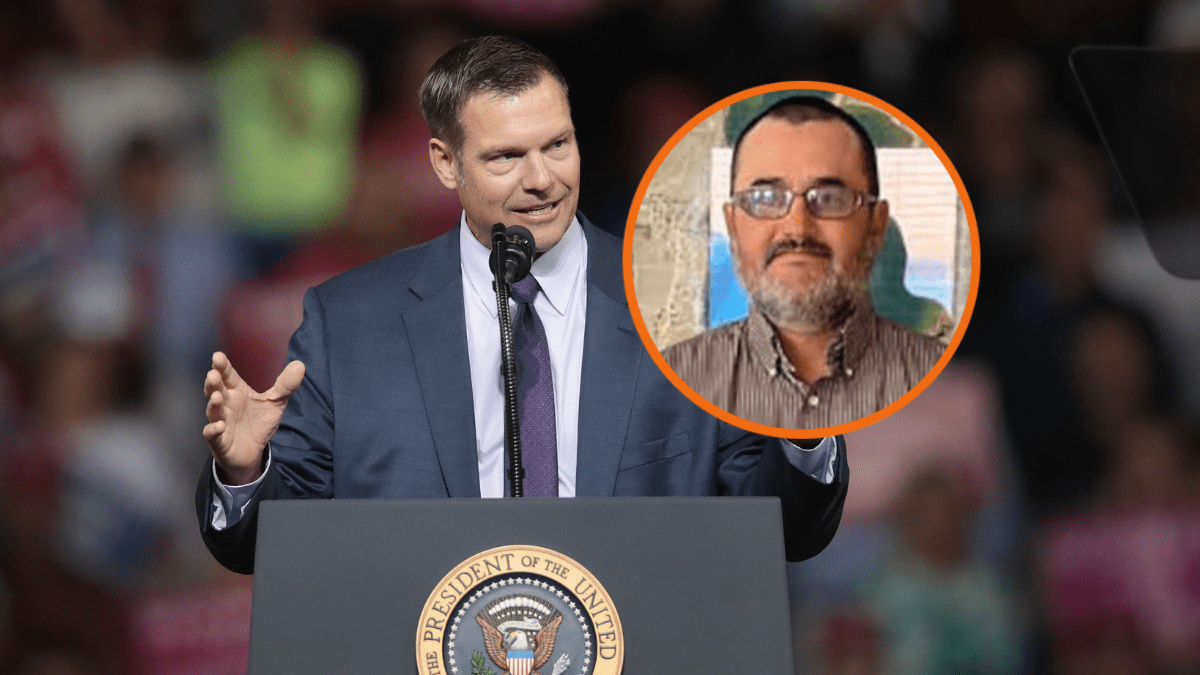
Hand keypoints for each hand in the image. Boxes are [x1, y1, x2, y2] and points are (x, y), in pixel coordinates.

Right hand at [203, 352, 304, 485]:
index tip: (218, 356)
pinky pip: (213, 434)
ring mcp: (220, 422)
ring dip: (213, 404)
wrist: (253, 452)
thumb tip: (300, 365)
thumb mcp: (275, 403)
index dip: (223, 367)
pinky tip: (219, 426)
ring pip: (213, 411)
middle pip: (216, 391)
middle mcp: (226, 405)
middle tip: (213, 374)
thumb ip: (285, 386)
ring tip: (216, 397)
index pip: (228, 376)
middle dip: (213, 383)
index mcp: (237, 392)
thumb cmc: (258, 423)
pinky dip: (214, 430)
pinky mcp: (219, 441)